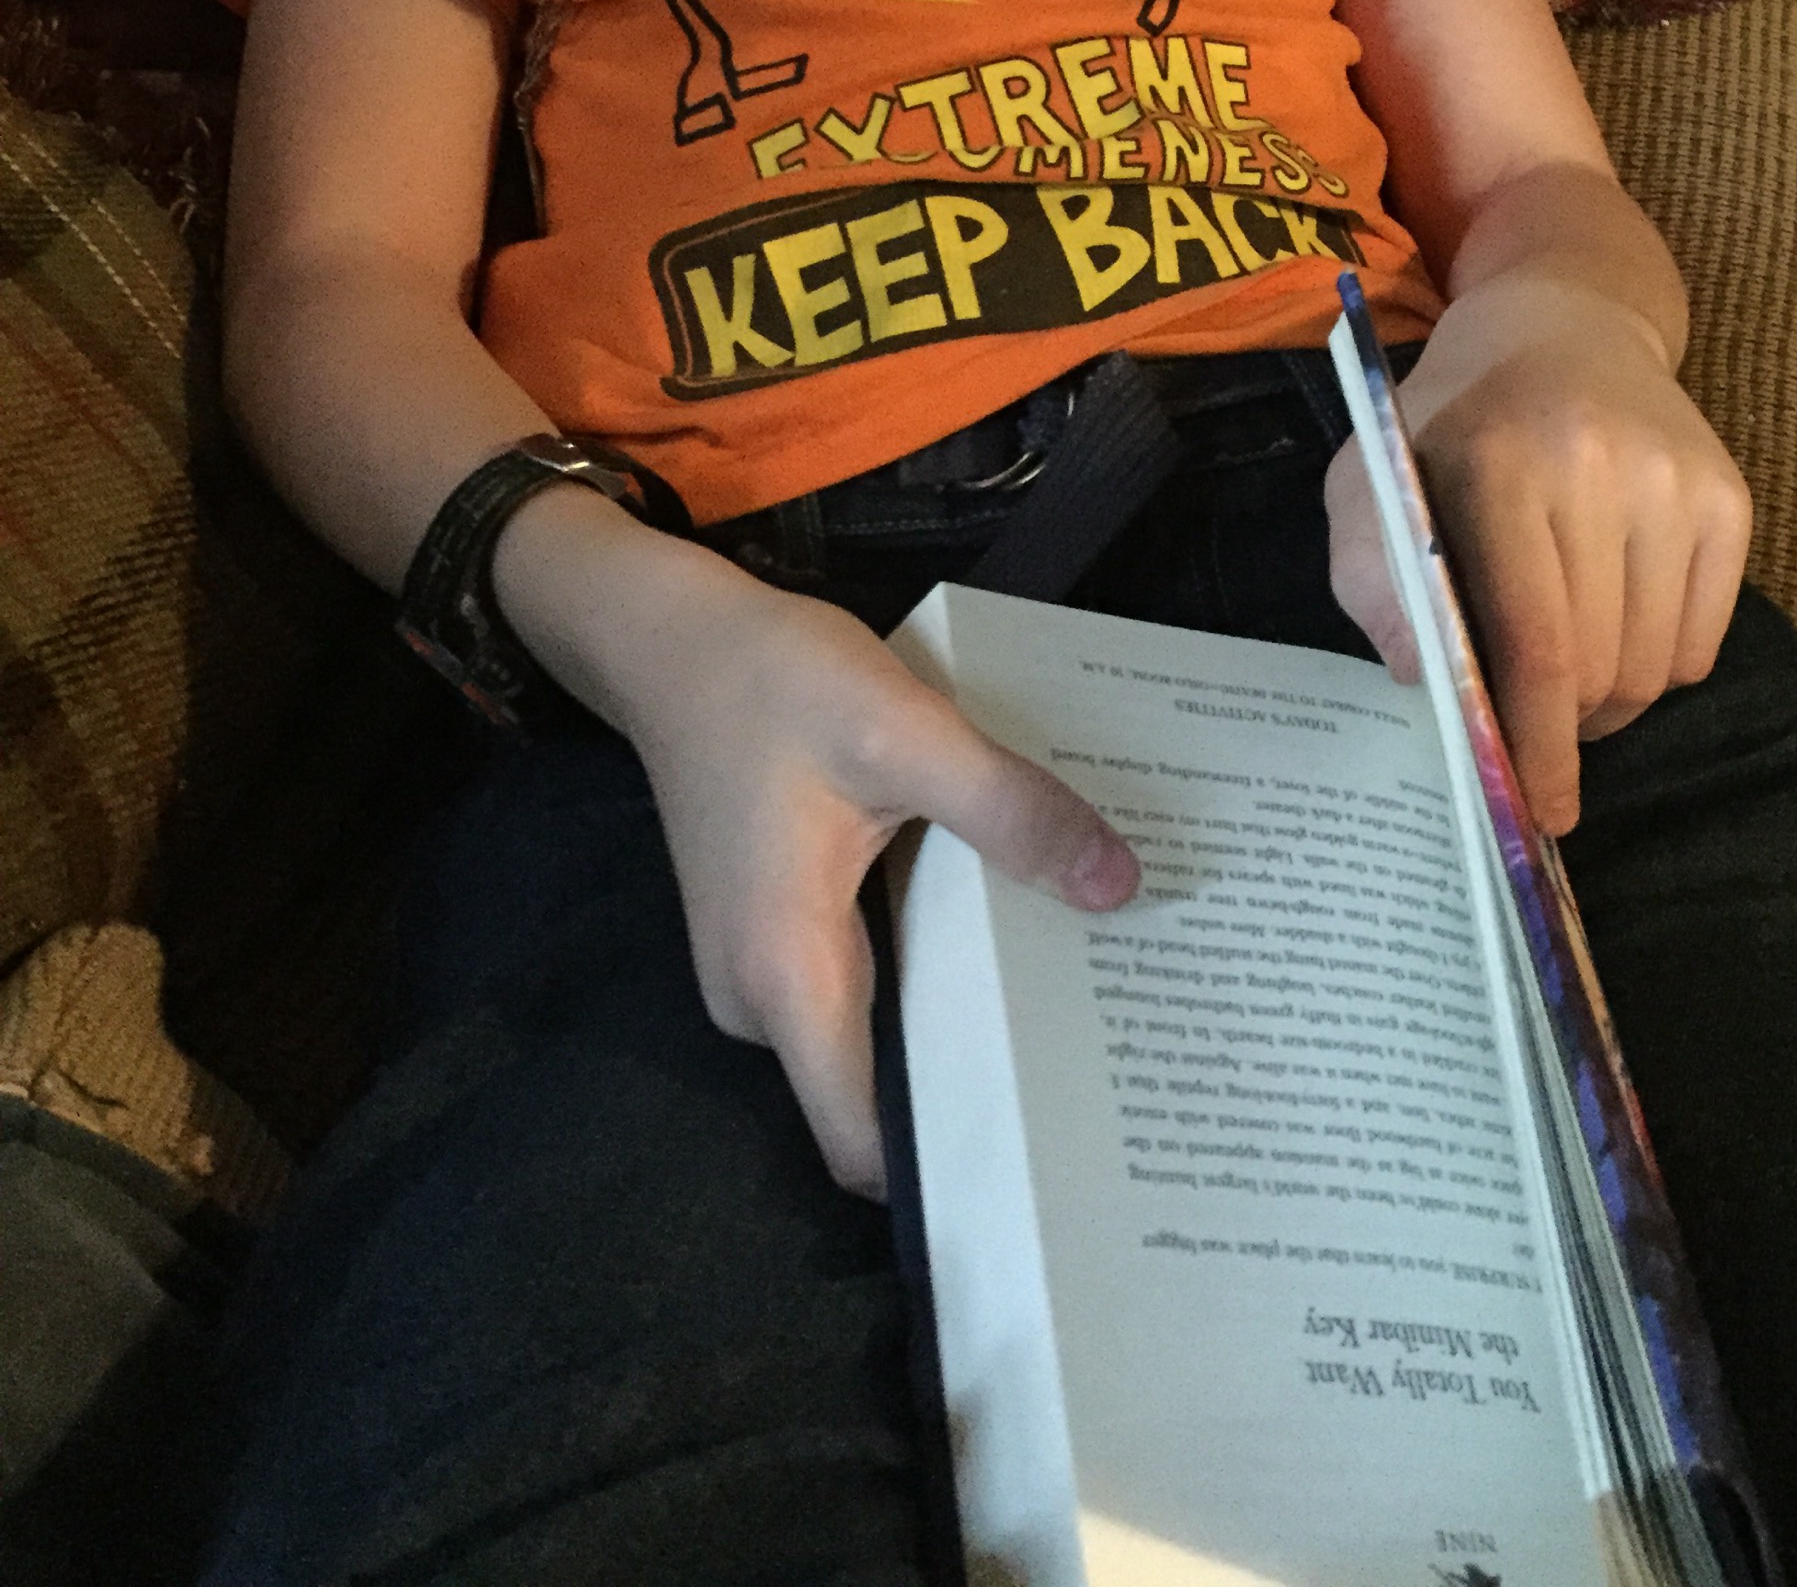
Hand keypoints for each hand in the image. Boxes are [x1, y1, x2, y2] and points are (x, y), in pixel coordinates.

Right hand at [494, 507, 1138, 1195]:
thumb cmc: (773, 684)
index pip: (863, 1145)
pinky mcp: (774, 930)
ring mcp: (761, 970)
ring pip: (876, 1036)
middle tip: (1107, 1059)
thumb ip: (1009, 810)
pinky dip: (933, 967)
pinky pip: (863, 982)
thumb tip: (1120, 889)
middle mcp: (761, 1002)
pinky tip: (1009, 921)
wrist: (669, 636)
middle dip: (987, 1086)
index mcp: (785, 979)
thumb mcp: (905, 732)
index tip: (1058, 1156)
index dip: (954, 1168)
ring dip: (964, 1019)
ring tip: (1081, 993)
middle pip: (880, 1095)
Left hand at [1325, 279, 1749, 834]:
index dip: (1534, 741)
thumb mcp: (1372, 479)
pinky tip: (1616, 618)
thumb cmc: (1448, 425)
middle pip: (1601, 670)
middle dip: (1563, 726)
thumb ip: (1373, 581)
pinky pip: (1704, 645)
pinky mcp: (1729, 498)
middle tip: (1532, 723)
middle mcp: (1600, 467)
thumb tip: (1426, 685)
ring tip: (1568, 666)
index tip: (1537, 811)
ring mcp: (1677, 481)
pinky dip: (1659, 664)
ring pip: (1656, 669)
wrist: (1562, 324)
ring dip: (1610, 700)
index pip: (1534, 642)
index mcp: (1499, 465)